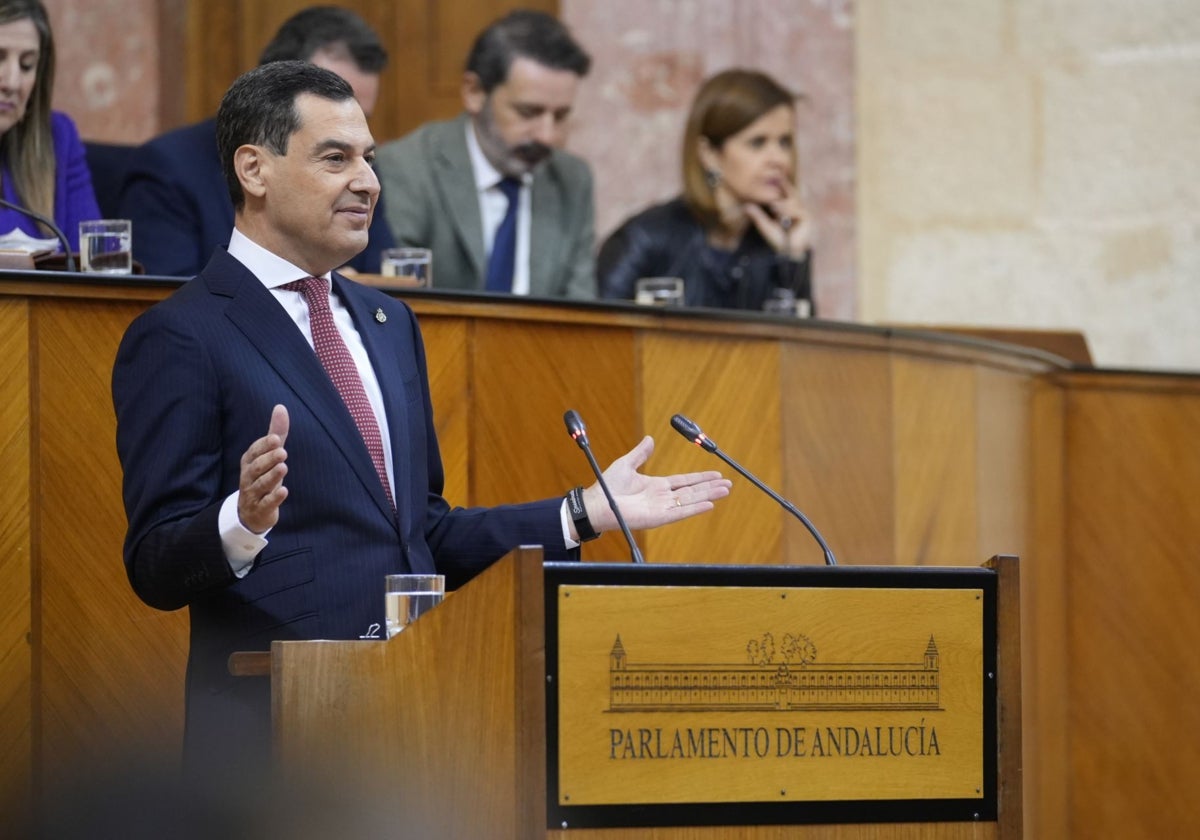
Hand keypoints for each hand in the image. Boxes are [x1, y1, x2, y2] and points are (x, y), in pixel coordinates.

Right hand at [238, 404, 289, 533]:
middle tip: (282, 452)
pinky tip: (284, 491)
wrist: (251, 513)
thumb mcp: (269, 455)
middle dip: (268, 459)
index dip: (264, 446)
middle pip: (256, 468)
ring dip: (272, 476)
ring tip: (283, 467)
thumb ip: (276, 433)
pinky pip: (266, 504)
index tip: (275, 438)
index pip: (254, 452)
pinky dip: (274, 498)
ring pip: (260, 485)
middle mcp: (248, 477)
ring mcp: (253, 494)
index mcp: (249, 462)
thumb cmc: (262, 478)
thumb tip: (280, 407)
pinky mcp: (261, 510)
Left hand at [579, 436, 730, 534]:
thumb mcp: (626, 464)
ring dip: (709, 495)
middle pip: (693, 491)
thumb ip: (640, 453)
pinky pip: (681, 512)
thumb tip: (649, 439)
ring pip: (691, 500)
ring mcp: (662, 508)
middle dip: (711, 487)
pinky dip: (696, 508)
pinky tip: (710, 504)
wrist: (597, 503)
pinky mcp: (659, 518)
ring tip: (725, 491)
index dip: (701, 477)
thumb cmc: (608, 486)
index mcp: (657, 485)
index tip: (716, 473)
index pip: (685, 481)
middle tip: (729, 484)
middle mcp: (663, 497)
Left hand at [743, 179, 812, 259]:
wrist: (788, 255)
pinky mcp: (807, 218)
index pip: (784, 194)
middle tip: (777, 175)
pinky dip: (788, 210)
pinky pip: (798, 210)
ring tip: (773, 206)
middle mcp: (796, 209)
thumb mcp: (765, 226)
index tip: (773, 175)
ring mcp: (803, 213)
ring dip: (783, 204)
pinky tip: (779, 212)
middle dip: (785, 185)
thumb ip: (758, 216)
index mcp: (787, 209)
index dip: (780, 184)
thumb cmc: (778, 242)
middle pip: (792, 193)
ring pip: (794, 202)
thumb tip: (746, 206)